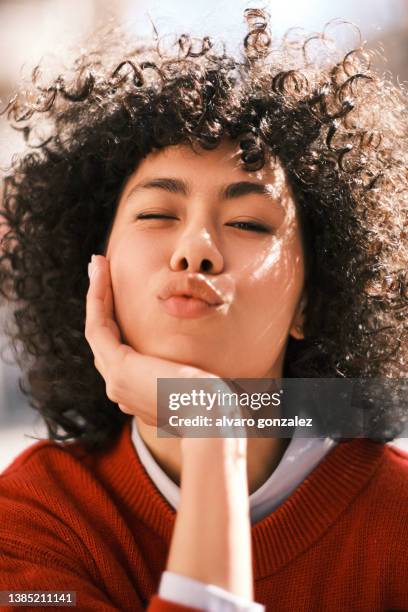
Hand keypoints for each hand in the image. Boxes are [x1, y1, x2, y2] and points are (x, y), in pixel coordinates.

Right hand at [85, 254, 228, 427]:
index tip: (119, 293)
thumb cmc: (215, 406)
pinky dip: (97, 297)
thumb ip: (184, 376)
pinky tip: (100, 273)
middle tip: (100, 270)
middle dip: (100, 302)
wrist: (214, 422)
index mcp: (136, 393)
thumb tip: (190, 368)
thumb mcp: (197, 385)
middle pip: (104, 337)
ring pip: (96, 328)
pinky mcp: (118, 368)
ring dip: (95, 294)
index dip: (116, 317)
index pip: (119, 349)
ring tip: (97, 265)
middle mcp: (120, 388)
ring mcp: (115, 380)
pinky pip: (98, 325)